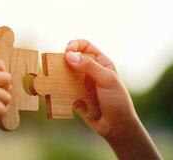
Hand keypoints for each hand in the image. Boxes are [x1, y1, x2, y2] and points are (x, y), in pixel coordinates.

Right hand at [65, 40, 161, 158]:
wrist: (116, 127)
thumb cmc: (117, 101)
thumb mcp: (107, 80)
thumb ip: (89, 66)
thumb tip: (69, 56)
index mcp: (101, 62)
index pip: (85, 46)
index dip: (75, 45)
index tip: (66, 51)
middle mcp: (90, 71)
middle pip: (72, 59)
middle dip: (63, 61)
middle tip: (56, 66)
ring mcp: (82, 83)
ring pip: (66, 74)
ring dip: (59, 76)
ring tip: (55, 80)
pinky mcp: (75, 96)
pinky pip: (64, 89)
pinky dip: (59, 90)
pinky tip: (59, 93)